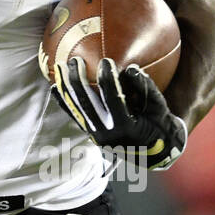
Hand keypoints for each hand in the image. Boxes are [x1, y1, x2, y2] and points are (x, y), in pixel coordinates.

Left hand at [51, 57, 186, 169]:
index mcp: (127, 128)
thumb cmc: (160, 127)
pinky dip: (64, 101)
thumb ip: (147, 89)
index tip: (106, 60)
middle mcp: (107, 134)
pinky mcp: (90, 134)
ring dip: (66, 87)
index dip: (109, 79)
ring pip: (76, 108)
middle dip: (78, 80)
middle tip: (75, 60)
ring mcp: (96, 135)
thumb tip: (131, 68)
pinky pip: (74, 115)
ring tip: (59, 67)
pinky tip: (54, 87)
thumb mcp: (160, 110)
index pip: (113, 99)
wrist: (154, 154)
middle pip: (87, 103)